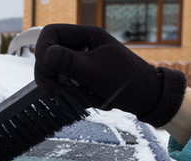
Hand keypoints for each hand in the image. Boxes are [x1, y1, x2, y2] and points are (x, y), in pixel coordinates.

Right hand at [34, 24, 185, 126]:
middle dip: (47, 74)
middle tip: (55, 92)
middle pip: (48, 54)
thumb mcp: (95, 71)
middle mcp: (81, 45)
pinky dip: (71, 93)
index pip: (50, 34)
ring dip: (60, 86)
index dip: (43, 52)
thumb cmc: (126, 81)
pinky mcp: (83, 76)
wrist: (147, 97)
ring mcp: (81, 61)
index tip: (50, 73)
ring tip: (77, 96)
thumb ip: (69, 62)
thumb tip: (45, 55)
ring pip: (55, 71)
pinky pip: (66, 83)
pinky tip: (86, 97)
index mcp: (86, 35)